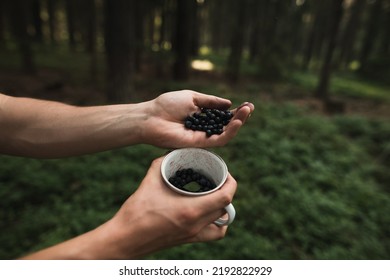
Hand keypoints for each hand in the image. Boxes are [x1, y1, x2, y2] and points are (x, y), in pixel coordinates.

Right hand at [20, 156, 237, 258]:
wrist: (125, 238)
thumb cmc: (136, 211)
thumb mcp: (150, 181)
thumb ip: (162, 164)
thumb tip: (170, 153)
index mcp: (191, 210)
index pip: (226, 197)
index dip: (231, 182)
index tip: (224, 172)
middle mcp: (196, 225)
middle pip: (226, 208)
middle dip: (226, 191)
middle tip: (218, 180)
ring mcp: (193, 234)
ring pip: (222, 224)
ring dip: (224, 209)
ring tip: (214, 197)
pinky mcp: (188, 240)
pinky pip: (212, 234)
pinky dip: (216, 224)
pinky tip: (206, 213)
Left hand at [142, 90, 253, 147]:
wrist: (152, 117)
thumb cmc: (167, 105)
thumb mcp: (192, 97)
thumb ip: (210, 101)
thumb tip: (228, 103)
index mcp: (202, 117)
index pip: (223, 116)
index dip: (236, 111)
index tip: (247, 104)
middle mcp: (204, 128)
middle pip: (227, 125)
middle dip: (241, 117)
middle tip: (250, 107)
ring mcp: (203, 137)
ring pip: (226, 133)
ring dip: (238, 123)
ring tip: (247, 112)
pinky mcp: (200, 144)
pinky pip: (219, 140)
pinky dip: (229, 132)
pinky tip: (236, 122)